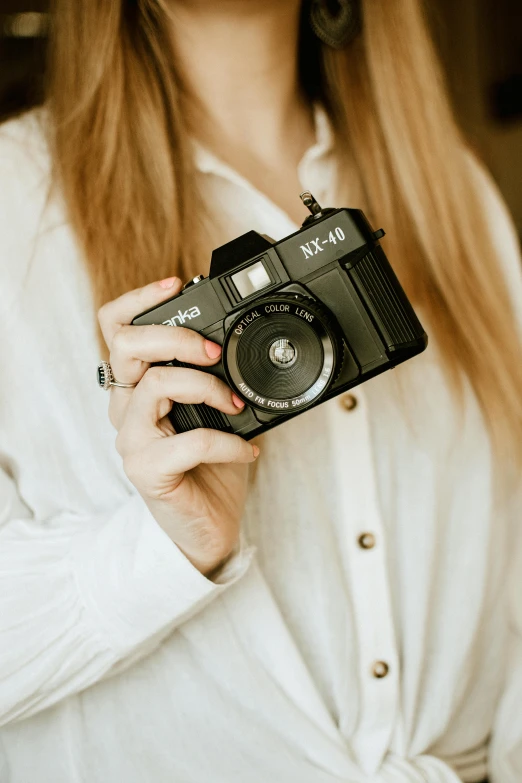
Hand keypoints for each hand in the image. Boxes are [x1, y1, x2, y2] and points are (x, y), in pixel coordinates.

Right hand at [98, 277, 258, 575]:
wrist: (207, 527)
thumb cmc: (210, 466)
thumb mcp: (214, 412)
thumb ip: (215, 378)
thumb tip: (244, 345)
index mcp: (137, 386)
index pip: (116, 328)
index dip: (138, 299)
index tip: (175, 284)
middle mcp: (125, 408)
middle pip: (126, 345)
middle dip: (176, 337)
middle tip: (214, 352)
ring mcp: (131, 440)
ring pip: (156, 385)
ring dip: (207, 387)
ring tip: (236, 405)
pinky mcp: (146, 470)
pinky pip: (190, 441)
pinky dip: (229, 441)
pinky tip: (248, 449)